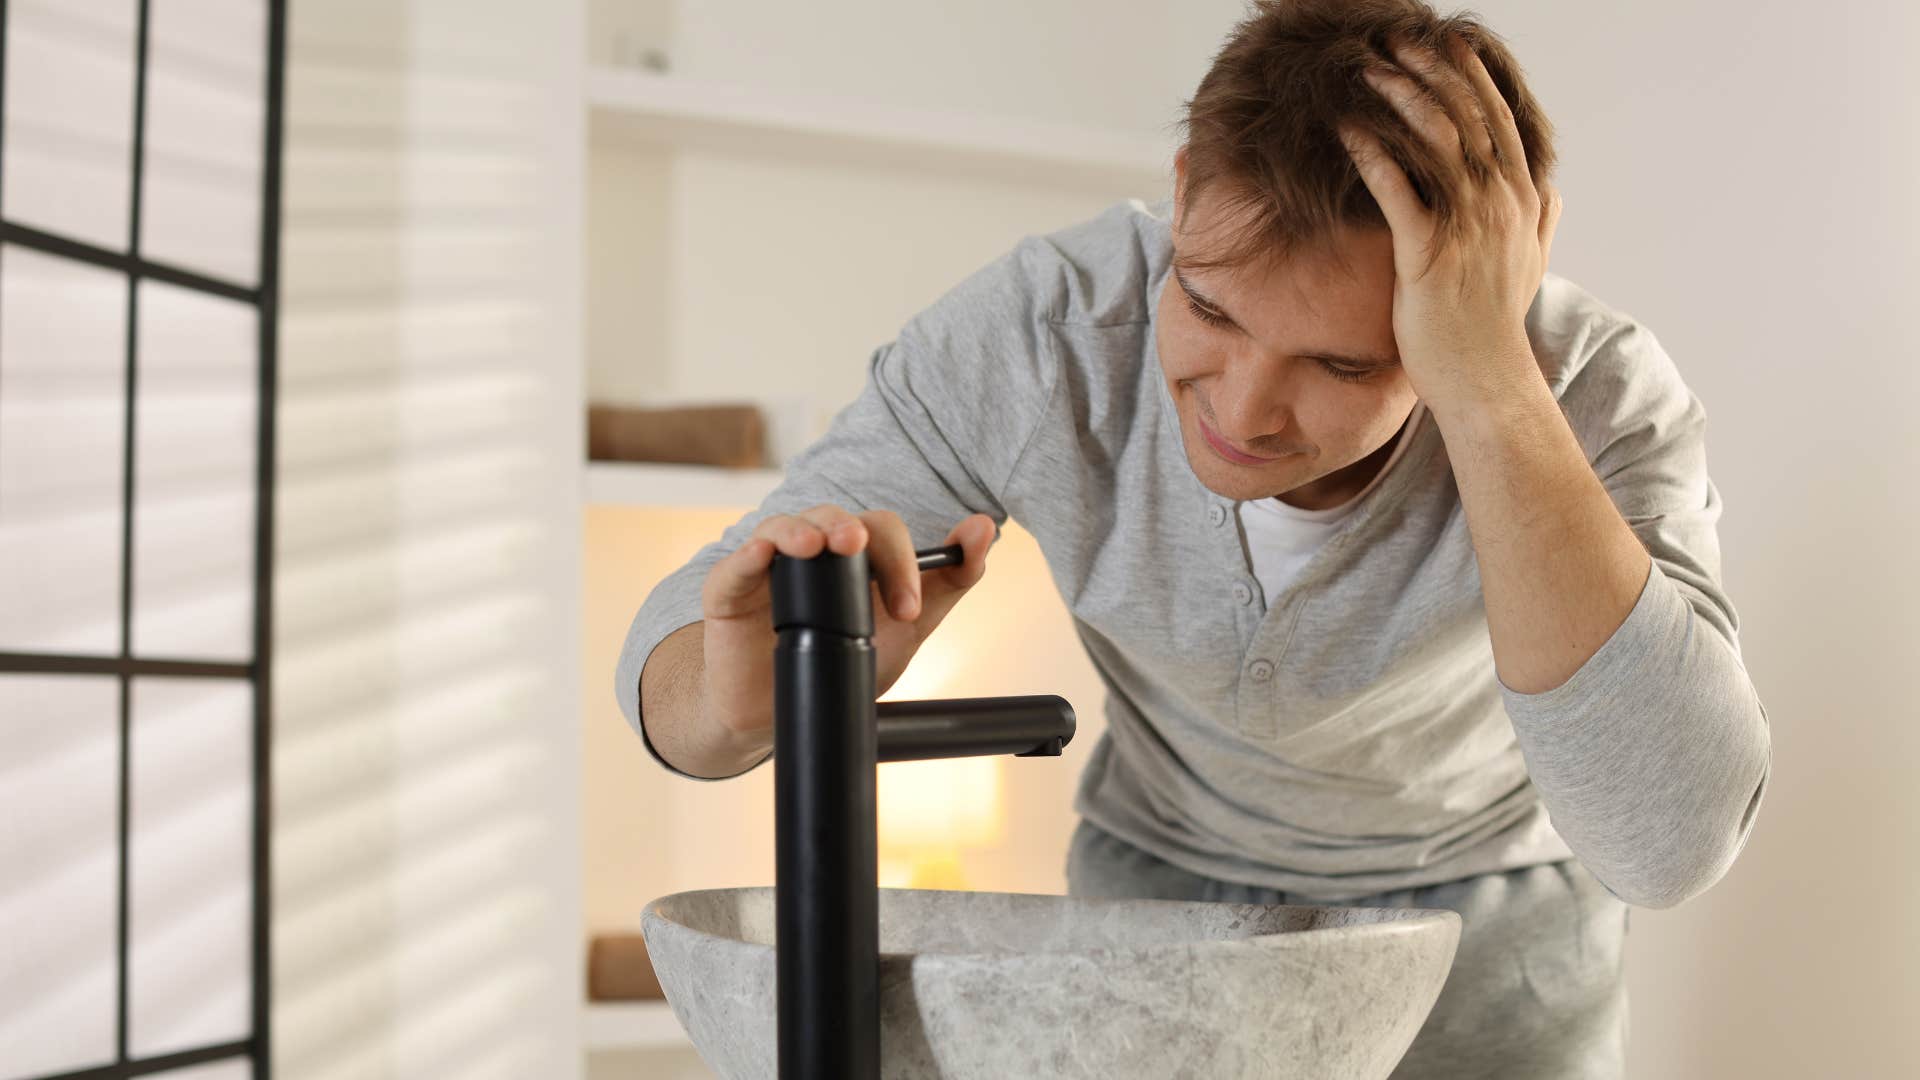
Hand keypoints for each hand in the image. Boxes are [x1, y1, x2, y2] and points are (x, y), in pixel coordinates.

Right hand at [700, 507, 997, 735]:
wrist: (776, 713)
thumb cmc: (840, 656)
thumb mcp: (907, 627)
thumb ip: (949, 583)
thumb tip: (984, 529)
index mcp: (854, 553)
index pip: (879, 530)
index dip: (900, 559)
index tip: (910, 609)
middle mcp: (812, 547)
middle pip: (833, 518)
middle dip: (855, 534)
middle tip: (863, 555)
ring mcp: (768, 565)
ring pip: (784, 527)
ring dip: (803, 529)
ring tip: (818, 545)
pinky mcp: (728, 588)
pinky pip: (737, 563)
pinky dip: (752, 553)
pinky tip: (765, 554)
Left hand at [1336, 34, 1563, 414]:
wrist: (1484, 381)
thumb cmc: (1495, 326)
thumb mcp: (1531, 266)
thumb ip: (1543, 221)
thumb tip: (1554, 189)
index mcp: (1522, 199)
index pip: (1500, 118)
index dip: (1473, 75)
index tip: (1448, 42)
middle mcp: (1500, 204)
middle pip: (1466, 116)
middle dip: (1432, 70)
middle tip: (1398, 40)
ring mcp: (1468, 228)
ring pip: (1436, 141)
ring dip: (1401, 98)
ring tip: (1369, 70)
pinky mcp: (1429, 255)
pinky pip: (1398, 190)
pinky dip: (1373, 154)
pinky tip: (1349, 130)